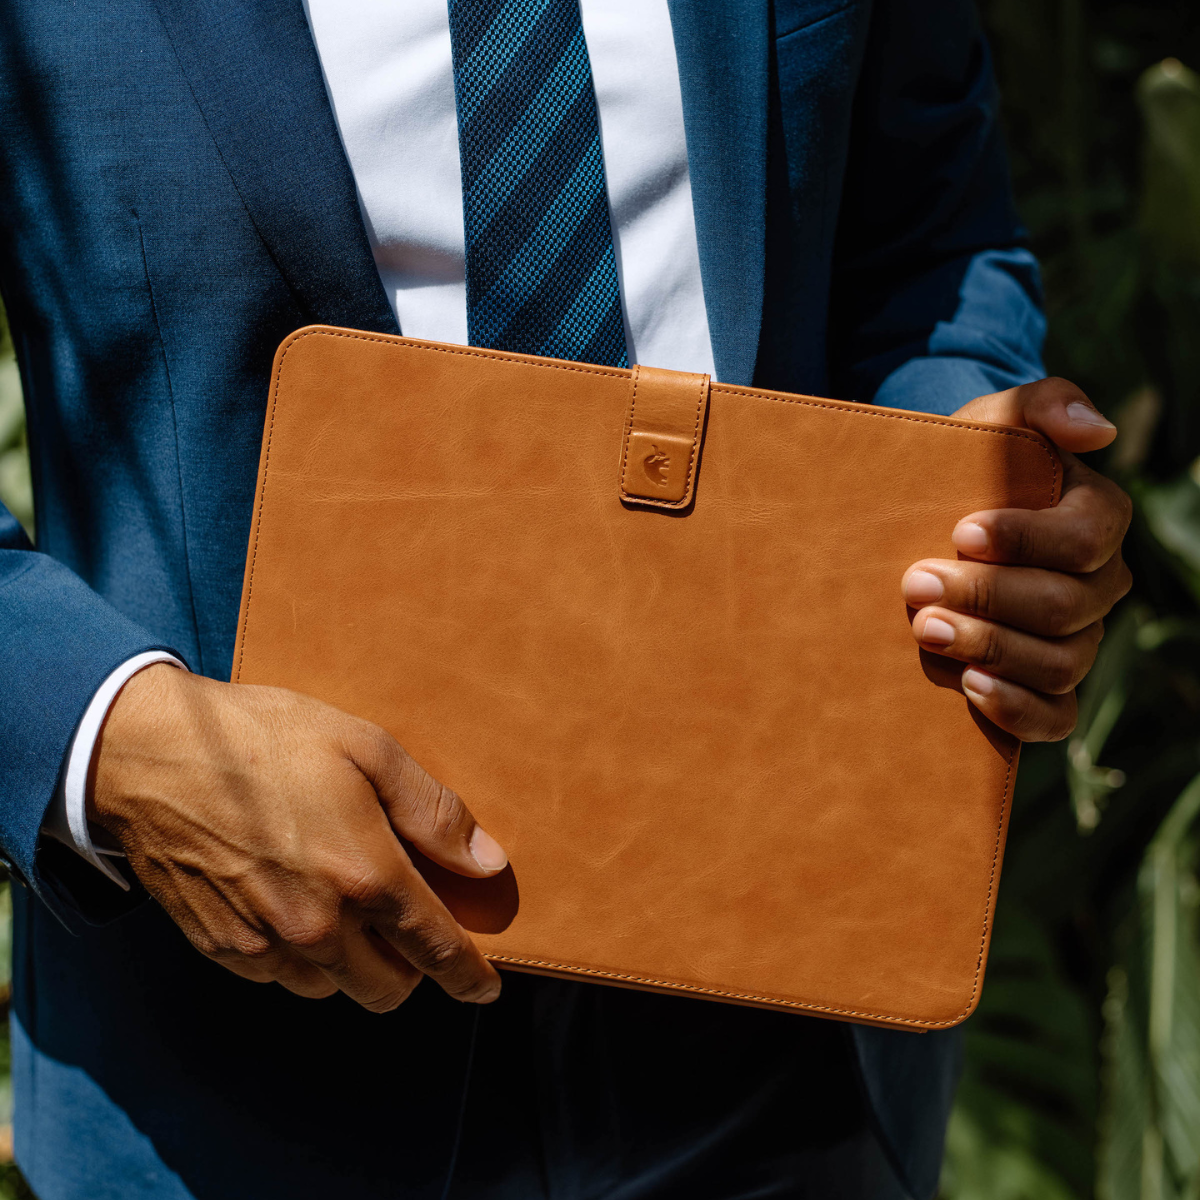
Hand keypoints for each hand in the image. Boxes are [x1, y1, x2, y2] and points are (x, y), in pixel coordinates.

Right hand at [90, 665, 508, 1010]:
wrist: (151, 756)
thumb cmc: (266, 739)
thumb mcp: (367, 749)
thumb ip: (433, 813)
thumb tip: (488, 864)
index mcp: (364, 876)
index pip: (435, 949)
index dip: (468, 976)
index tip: (484, 989)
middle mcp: (318, 926)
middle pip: (387, 988)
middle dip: (410, 968)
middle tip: (409, 926)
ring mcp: (265, 945)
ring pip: (333, 987)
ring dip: (354, 963)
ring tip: (348, 907)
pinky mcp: (221, 949)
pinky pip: (280, 978)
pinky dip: (301, 958)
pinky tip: (297, 906)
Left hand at [901, 378, 1131, 741]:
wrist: (928, 513)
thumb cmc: (967, 463)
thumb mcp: (993, 419)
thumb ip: (1043, 405)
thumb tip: (1097, 429)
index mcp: (1096, 520)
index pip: (1085, 538)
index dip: (1025, 540)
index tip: (960, 531)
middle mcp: (1097, 585)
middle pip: (1063, 607)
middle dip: (986, 596)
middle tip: (915, 582)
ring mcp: (1076, 640)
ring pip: (1059, 663)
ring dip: (989, 648)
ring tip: (923, 629)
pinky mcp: (1045, 686)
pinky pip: (1056, 716)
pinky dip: (1018, 710)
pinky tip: (970, 689)